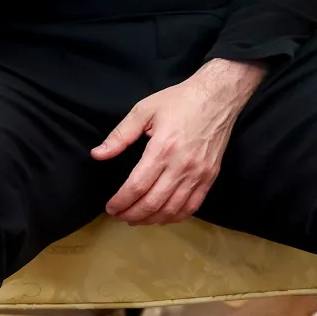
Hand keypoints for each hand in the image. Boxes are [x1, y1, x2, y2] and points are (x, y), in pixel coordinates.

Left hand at [92, 58, 265, 224]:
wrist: (219, 96)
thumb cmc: (180, 100)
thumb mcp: (145, 110)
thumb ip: (120, 135)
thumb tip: (98, 155)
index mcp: (162, 148)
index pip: (137, 186)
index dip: (120, 202)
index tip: (110, 207)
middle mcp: (181, 165)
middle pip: (153, 202)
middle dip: (131, 214)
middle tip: (119, 216)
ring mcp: (199, 173)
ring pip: (172, 209)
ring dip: (151, 219)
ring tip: (137, 219)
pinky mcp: (211, 175)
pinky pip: (192, 205)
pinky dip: (175, 217)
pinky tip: (163, 217)